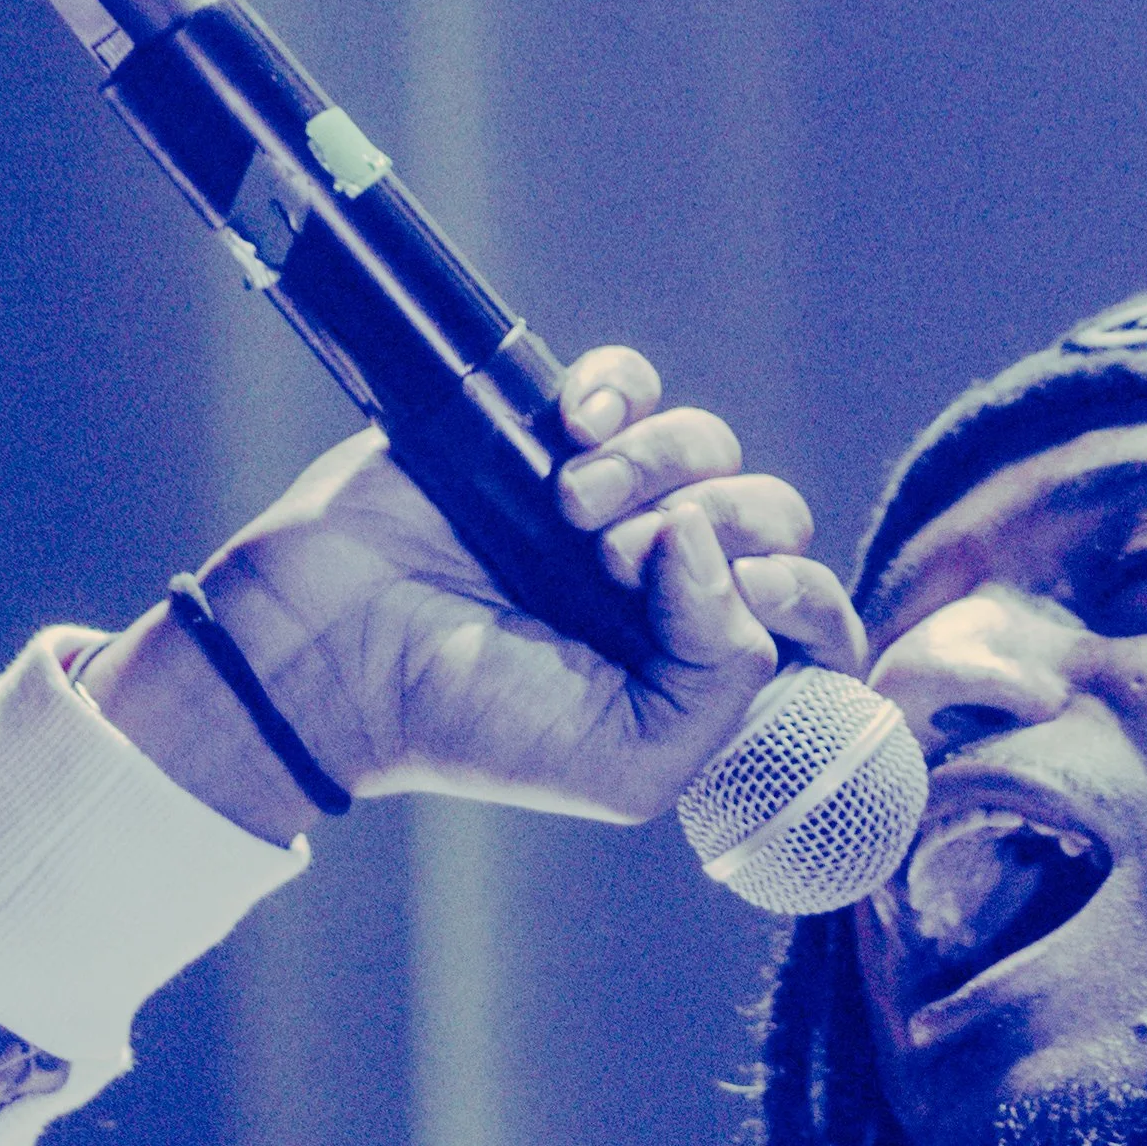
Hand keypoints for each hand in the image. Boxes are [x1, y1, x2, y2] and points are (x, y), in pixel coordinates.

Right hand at [81, 348, 865, 840]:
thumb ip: (723, 683)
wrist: (333, 651)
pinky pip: (633, 382)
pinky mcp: (548, 436)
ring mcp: (612, 506)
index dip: (803, 595)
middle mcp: (668, 587)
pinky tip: (571, 424)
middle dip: (721, 526)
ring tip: (570, 505)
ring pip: (710, 444)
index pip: (813, 614)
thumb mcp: (632, 763)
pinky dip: (618, 389)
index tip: (742, 600)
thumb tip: (710, 544)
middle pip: (774, 516)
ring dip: (656, 463)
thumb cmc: (471, 724)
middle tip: (619, 561)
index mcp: (700, 666)